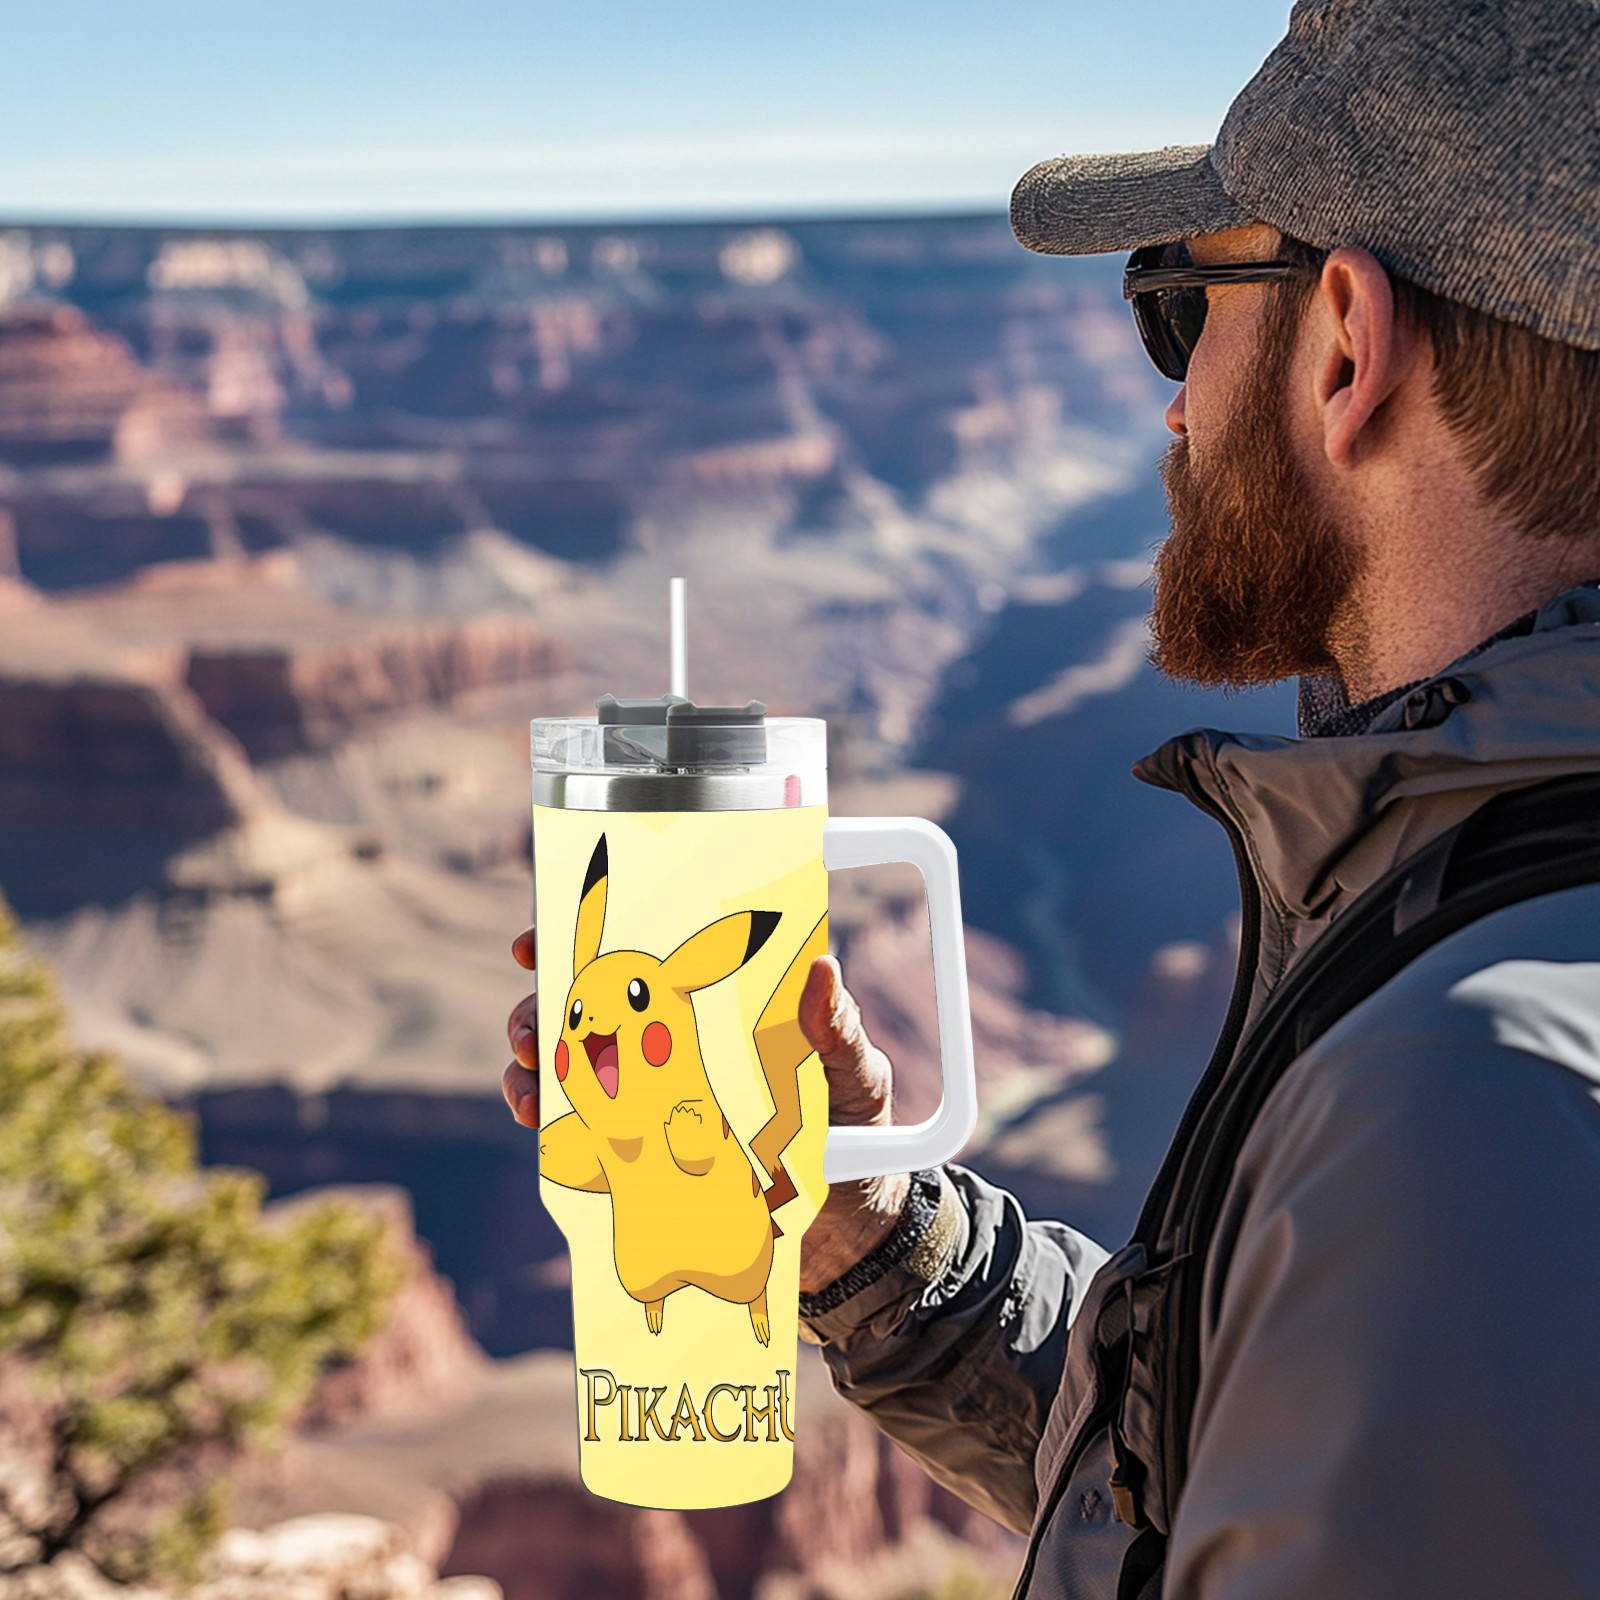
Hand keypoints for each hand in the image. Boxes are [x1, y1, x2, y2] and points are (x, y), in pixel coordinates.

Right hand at [503, 932, 912, 1294]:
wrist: (850, 1226)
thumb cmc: (856, 1127)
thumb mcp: (854, 1072)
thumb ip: (835, 1029)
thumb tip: (823, 968)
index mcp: (719, 1009)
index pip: (650, 960)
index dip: (590, 941)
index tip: (539, 945)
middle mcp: (676, 1045)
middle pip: (590, 1009)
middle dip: (542, 1008)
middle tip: (535, 1029)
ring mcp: (656, 1098)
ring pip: (572, 1067)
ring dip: (537, 1067)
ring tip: (532, 1083)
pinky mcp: (647, 1153)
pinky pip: (584, 1131)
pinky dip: (551, 1121)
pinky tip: (540, 1123)